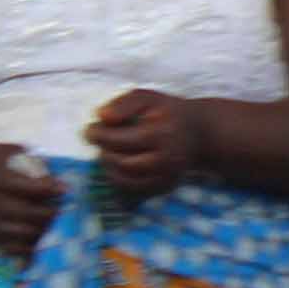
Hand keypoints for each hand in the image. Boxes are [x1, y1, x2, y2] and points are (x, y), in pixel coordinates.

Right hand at [0, 145, 64, 258]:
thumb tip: (54, 173)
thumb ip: (29, 160)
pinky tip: (38, 238)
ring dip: (41, 229)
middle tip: (60, 208)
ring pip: (21, 233)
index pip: (28, 187)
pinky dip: (28, 246)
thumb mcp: (3, 151)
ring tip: (51, 222)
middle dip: (49, 212)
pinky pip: (11, 247)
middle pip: (26, 213)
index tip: (65, 189)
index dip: (50, 189)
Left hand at [87, 85, 195, 208]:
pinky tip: (117, 165)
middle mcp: (167, 159)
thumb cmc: (168, 112)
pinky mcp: (165, 186)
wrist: (199, 132)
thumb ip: (123, 103)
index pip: (120, 140)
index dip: (99, 136)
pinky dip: (120, 180)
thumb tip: (101, 117)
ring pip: (126, 181)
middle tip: (98, 141)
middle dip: (104, 152)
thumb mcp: (148, 97)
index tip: (89, 130)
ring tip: (106, 152)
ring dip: (108, 168)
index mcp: (162, 133)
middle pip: (122, 163)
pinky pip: (135, 190)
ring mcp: (167, 176)